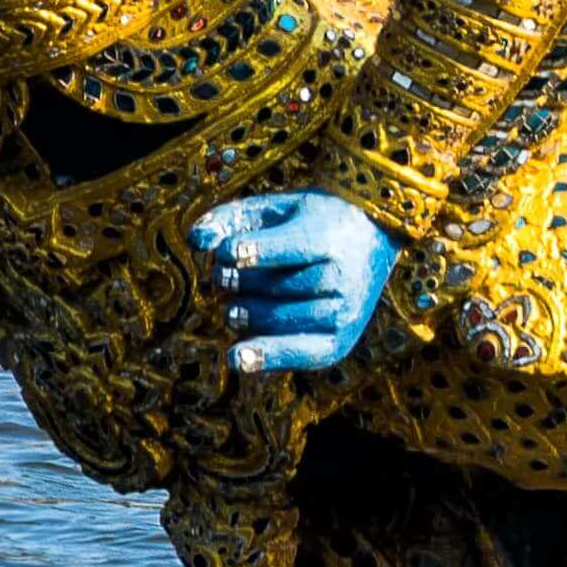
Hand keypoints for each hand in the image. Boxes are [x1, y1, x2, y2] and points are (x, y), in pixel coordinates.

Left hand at [187, 188, 396, 377]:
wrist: (370, 237)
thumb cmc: (308, 221)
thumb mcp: (274, 208)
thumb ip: (230, 218)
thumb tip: (196, 242)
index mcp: (329, 235)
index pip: (290, 247)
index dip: (253, 251)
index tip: (227, 252)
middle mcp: (342, 277)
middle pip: (275, 286)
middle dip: (238, 281)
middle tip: (225, 276)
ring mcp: (344, 311)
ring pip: (277, 318)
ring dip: (244, 312)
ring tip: (236, 305)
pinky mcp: (340, 340)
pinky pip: (301, 354)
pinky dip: (268, 356)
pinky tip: (236, 357)